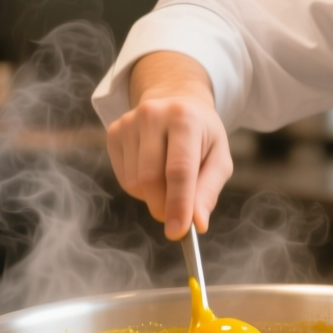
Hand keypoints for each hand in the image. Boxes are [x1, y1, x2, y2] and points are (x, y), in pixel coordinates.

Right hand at [105, 52, 232, 238]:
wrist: (175, 100)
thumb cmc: (203, 136)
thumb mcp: (219, 158)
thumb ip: (208, 191)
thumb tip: (196, 223)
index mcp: (185, 118)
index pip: (179, 170)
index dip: (178, 205)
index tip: (177, 232)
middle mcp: (153, 115)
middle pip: (151, 179)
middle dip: (164, 207)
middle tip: (177, 218)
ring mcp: (129, 122)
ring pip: (135, 183)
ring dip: (153, 197)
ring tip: (170, 181)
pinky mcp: (114, 132)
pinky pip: (124, 178)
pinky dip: (140, 188)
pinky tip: (154, 171)